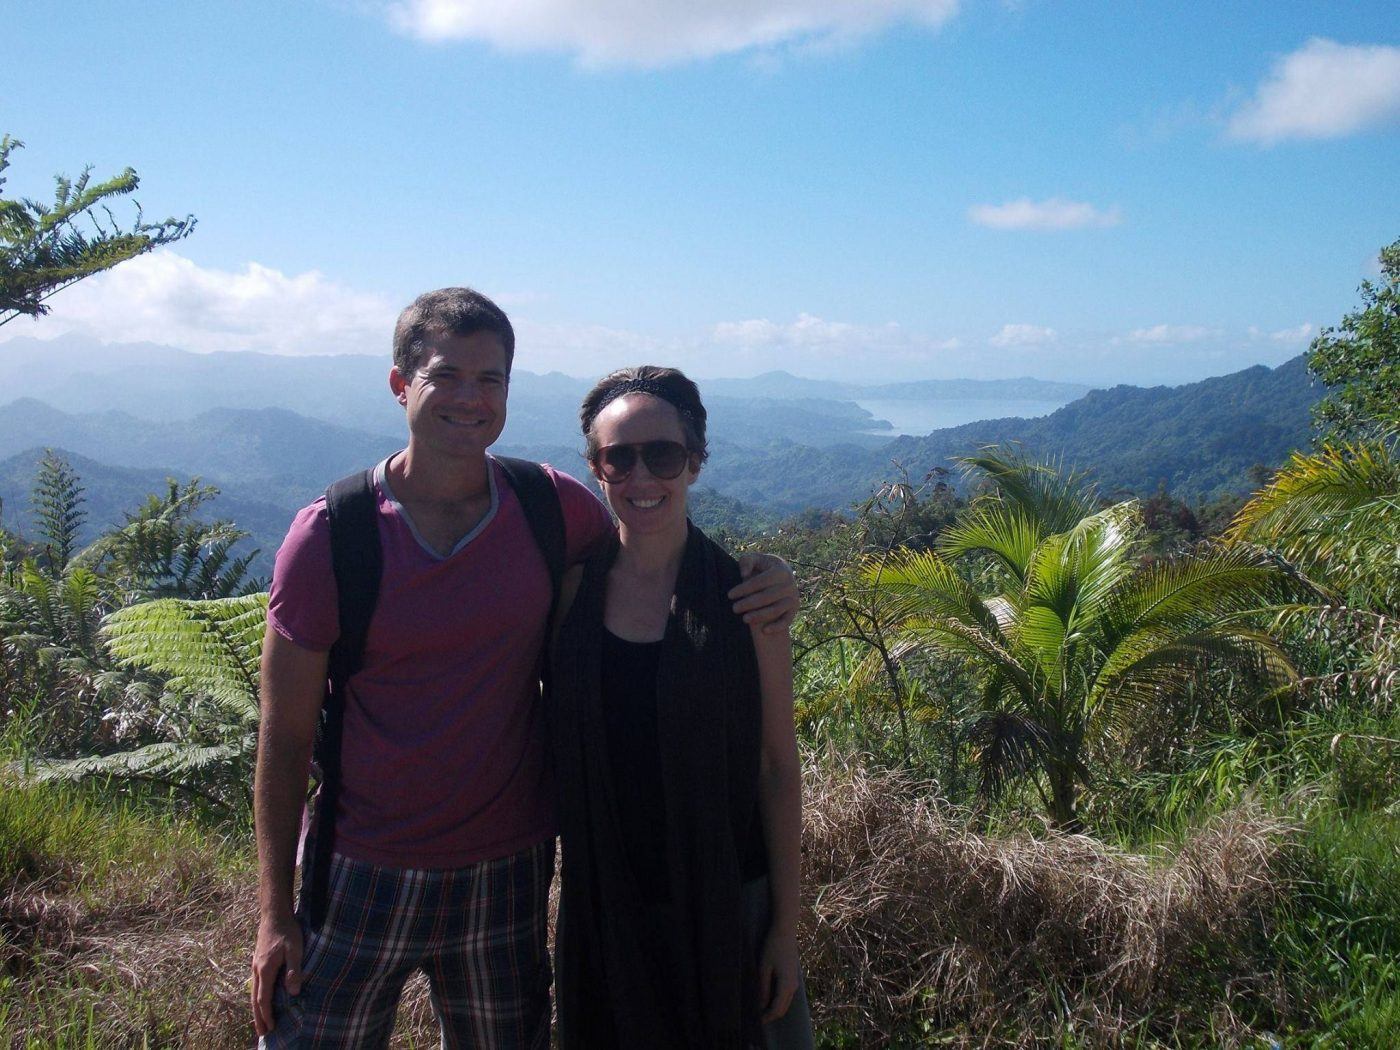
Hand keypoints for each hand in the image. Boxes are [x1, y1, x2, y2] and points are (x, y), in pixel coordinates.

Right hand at [252, 911, 303, 1036]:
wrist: (274, 913)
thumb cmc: (287, 930)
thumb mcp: (295, 949)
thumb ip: (294, 970)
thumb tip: (293, 992)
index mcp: (265, 969)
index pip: (264, 998)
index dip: (266, 1014)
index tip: (270, 1027)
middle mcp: (257, 970)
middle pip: (255, 999)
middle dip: (258, 1017)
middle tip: (262, 1033)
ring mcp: (255, 965)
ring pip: (253, 992)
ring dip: (256, 1009)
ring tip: (260, 1022)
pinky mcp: (258, 961)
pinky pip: (255, 984)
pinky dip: (257, 997)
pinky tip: (261, 1000)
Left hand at [730, 554, 797, 633]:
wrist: (781, 575)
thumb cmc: (762, 567)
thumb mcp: (755, 559)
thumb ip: (747, 561)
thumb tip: (744, 574)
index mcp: (781, 570)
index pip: (759, 581)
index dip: (744, 588)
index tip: (730, 595)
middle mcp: (790, 584)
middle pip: (767, 597)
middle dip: (749, 604)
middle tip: (734, 609)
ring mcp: (793, 597)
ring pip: (776, 610)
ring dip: (759, 616)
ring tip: (744, 619)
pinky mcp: (794, 609)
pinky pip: (787, 620)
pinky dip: (777, 627)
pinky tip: (764, 631)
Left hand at [757, 927, 800, 1022]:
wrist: (785, 931)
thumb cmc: (772, 947)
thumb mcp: (764, 968)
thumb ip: (763, 988)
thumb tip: (760, 1006)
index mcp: (787, 985)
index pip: (777, 1009)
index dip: (767, 1018)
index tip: (756, 1022)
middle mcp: (793, 986)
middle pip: (783, 1008)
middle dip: (770, 1015)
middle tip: (756, 1017)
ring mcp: (795, 981)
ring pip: (785, 1002)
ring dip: (774, 1008)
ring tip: (759, 1008)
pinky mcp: (793, 976)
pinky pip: (786, 994)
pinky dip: (777, 1000)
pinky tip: (766, 997)